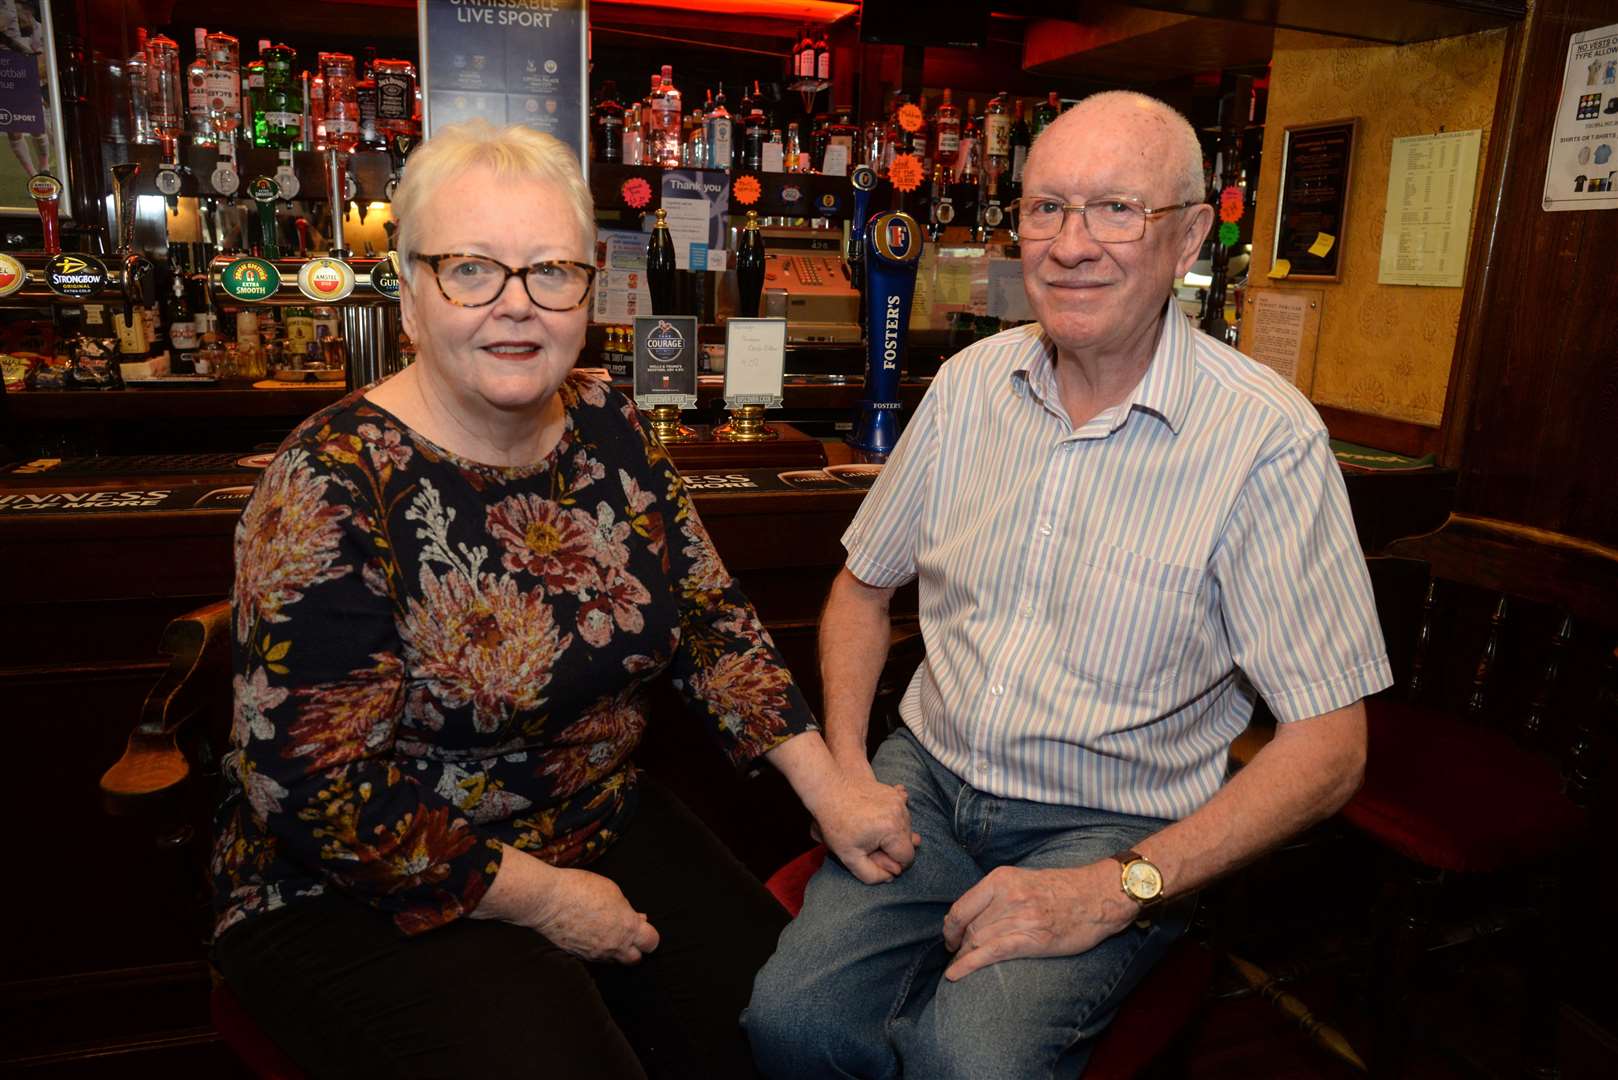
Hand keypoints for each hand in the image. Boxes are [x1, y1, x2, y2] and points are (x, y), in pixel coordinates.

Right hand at [511, 865, 660, 964]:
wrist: (548, 901)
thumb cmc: (581, 889)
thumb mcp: (612, 891)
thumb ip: (627, 909)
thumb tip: (638, 918)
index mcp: (627, 927)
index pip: (651, 942)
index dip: (649, 935)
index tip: (643, 927)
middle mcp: (614, 945)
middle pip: (636, 958)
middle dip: (636, 948)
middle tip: (629, 933)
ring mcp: (597, 954)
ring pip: (615, 961)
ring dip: (617, 951)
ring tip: (609, 933)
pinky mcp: (581, 956)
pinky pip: (597, 958)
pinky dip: (600, 950)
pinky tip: (593, 935)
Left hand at [811, 772, 920, 884]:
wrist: (829, 790)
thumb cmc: (836, 823)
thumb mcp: (849, 857)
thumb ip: (872, 875)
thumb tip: (890, 876)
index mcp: (892, 830)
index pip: (908, 857)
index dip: (893, 863)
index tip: (875, 858)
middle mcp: (900, 813)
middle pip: (908, 842)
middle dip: (892, 848)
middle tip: (869, 845)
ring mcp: (898, 800)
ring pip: (906, 827)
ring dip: (892, 833)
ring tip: (869, 831)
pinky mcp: (893, 792)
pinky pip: (902, 810)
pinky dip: (894, 817)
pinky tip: (879, 818)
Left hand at [940, 861, 1137, 980]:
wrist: (1098, 896)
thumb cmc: (1064, 889)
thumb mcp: (1025, 879)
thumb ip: (1000, 893)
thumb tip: (976, 913)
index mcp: (1002, 879)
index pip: (962, 906)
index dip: (951, 926)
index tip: (951, 936)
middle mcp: (1007, 896)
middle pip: (969, 926)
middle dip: (957, 944)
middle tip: (954, 954)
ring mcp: (1019, 918)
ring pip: (977, 941)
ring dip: (963, 957)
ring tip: (956, 967)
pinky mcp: (1031, 939)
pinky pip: (991, 954)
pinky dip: (968, 965)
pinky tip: (954, 975)